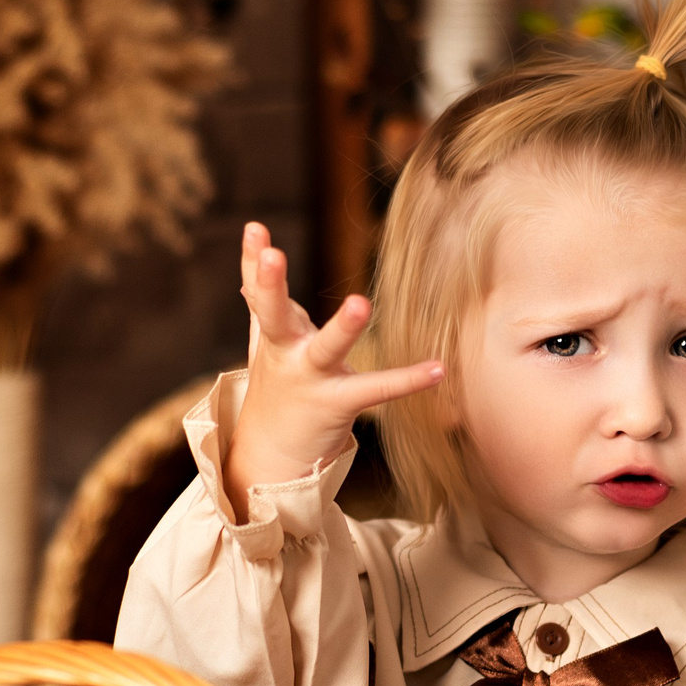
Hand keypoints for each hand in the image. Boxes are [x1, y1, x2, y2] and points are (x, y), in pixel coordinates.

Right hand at [225, 222, 443, 499]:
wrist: (271, 458)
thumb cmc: (276, 391)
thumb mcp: (264, 346)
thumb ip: (258, 309)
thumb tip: (247, 277)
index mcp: (274, 336)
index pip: (259, 293)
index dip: (254, 262)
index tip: (254, 228)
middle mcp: (287, 354)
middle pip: (274, 315)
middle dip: (270, 285)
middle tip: (273, 255)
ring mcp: (310, 380)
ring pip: (326, 349)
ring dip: (343, 328)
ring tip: (362, 303)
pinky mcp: (337, 404)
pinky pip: (375, 390)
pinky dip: (408, 380)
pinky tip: (438, 369)